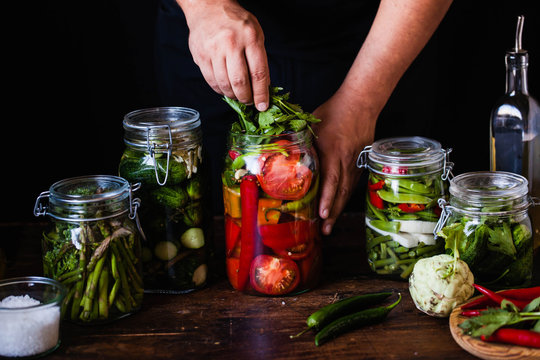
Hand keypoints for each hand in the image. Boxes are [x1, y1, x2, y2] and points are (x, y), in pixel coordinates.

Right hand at [178, 0, 269, 109]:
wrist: (208, 7)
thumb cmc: (236, 22)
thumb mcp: (256, 34)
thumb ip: (260, 59)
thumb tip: (263, 87)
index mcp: (250, 37)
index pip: (258, 73)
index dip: (261, 93)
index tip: (263, 106)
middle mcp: (231, 43)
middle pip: (240, 82)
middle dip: (246, 97)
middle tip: (249, 101)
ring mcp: (214, 49)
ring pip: (224, 84)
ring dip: (233, 95)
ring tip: (238, 95)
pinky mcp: (201, 55)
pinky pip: (211, 81)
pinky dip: (220, 90)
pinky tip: (225, 88)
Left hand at [313, 91, 375, 234]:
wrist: (362, 102)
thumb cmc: (335, 111)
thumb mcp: (313, 125)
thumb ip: (302, 142)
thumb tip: (285, 155)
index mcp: (332, 151)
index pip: (330, 180)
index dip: (327, 199)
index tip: (322, 214)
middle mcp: (346, 161)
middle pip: (341, 192)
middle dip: (333, 213)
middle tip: (324, 230)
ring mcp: (356, 163)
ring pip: (347, 190)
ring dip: (339, 209)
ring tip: (329, 225)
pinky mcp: (361, 163)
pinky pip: (352, 184)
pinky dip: (344, 197)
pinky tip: (338, 207)